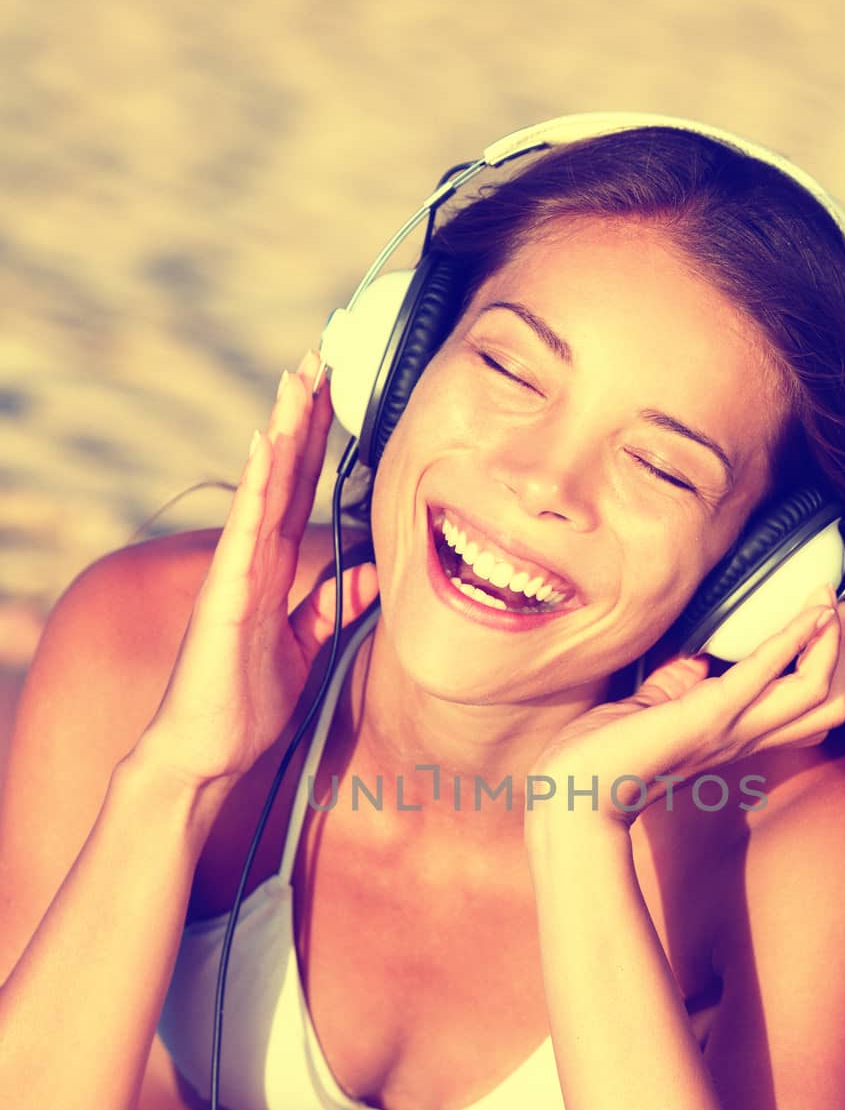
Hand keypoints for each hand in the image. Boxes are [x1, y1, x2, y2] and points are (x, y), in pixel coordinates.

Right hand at [141, 350, 379, 789]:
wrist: (207, 752)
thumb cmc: (248, 703)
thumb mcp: (307, 647)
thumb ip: (332, 605)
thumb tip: (372, 571)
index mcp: (274, 572)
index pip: (299, 493)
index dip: (316, 444)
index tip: (334, 395)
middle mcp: (254, 561)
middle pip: (283, 476)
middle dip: (302, 418)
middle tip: (319, 358)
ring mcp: (238, 573)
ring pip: (265, 490)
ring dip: (282, 433)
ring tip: (296, 379)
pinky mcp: (226, 594)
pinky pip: (247, 532)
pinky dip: (258, 486)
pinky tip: (268, 444)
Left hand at [525, 587, 844, 832]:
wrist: (569, 795)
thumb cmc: (599, 758)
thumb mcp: (652, 709)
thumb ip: (680, 684)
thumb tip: (698, 656)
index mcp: (733, 737)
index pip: (808, 713)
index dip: (831, 669)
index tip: (831, 622)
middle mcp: (742, 738)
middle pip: (829, 705)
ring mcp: (729, 729)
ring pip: (816, 694)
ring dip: (831, 643)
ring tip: (832, 602)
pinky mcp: (707, 716)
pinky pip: (765, 674)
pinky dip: (793, 639)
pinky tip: (810, 612)